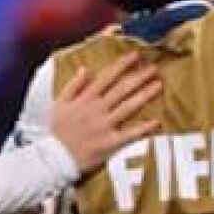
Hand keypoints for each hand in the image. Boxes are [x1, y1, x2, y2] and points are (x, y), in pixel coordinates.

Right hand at [50, 54, 162, 174]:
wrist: (54, 158)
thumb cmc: (56, 132)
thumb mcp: (58, 104)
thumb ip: (73, 86)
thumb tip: (85, 69)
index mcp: (85, 99)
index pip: (107, 77)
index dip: (122, 65)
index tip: (136, 56)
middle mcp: (97, 109)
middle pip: (122, 89)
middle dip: (139, 77)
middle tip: (154, 68)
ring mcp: (104, 126)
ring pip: (128, 107)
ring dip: (144, 95)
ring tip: (158, 85)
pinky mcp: (110, 143)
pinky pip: (129, 134)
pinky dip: (143, 128)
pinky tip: (157, 121)